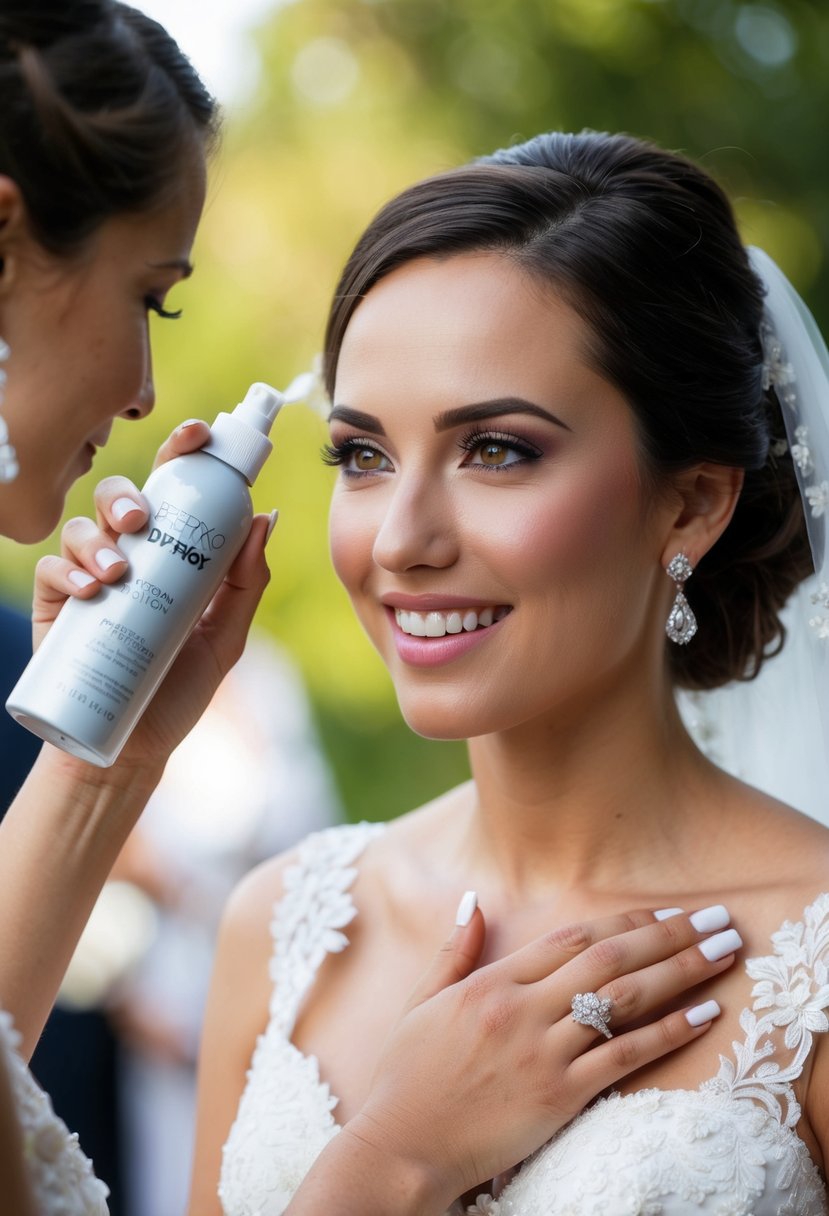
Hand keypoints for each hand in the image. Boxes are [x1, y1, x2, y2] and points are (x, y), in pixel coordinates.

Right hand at [30, 420, 272, 774]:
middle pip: (121, 497)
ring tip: (118, 573)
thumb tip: (265, 519)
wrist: (133, 747)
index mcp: (172, 553)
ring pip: (83, 527)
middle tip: (142, 521)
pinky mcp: (57, 605)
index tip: (200, 435)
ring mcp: (89, 577)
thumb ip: (245, 583)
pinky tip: (89, 589)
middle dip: (129, 497)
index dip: (183, 452)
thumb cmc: (179, 690)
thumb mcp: (226, 638)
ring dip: (99, 538)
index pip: (176, 490)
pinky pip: (53, 568)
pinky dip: (69, 570)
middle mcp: (129, 555)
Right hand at [340, 903, 736, 1209]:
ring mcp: (542, 1052)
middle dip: (669, 934)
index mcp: (492, 982)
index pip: (571, 938)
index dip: (624, 921)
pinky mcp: (559, 1097)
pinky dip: (668, 1032)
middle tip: (716, 918)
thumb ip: (453, 951)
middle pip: (609, 959)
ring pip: (625, 1000)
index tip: (664, 912)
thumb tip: (472, 901)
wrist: (401, 1147)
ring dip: (682, 971)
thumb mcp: (420, 1003)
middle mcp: (522, 1009)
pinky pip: (624, 1057)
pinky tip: (703, 1015)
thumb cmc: (406, 1077)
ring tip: (724, 953)